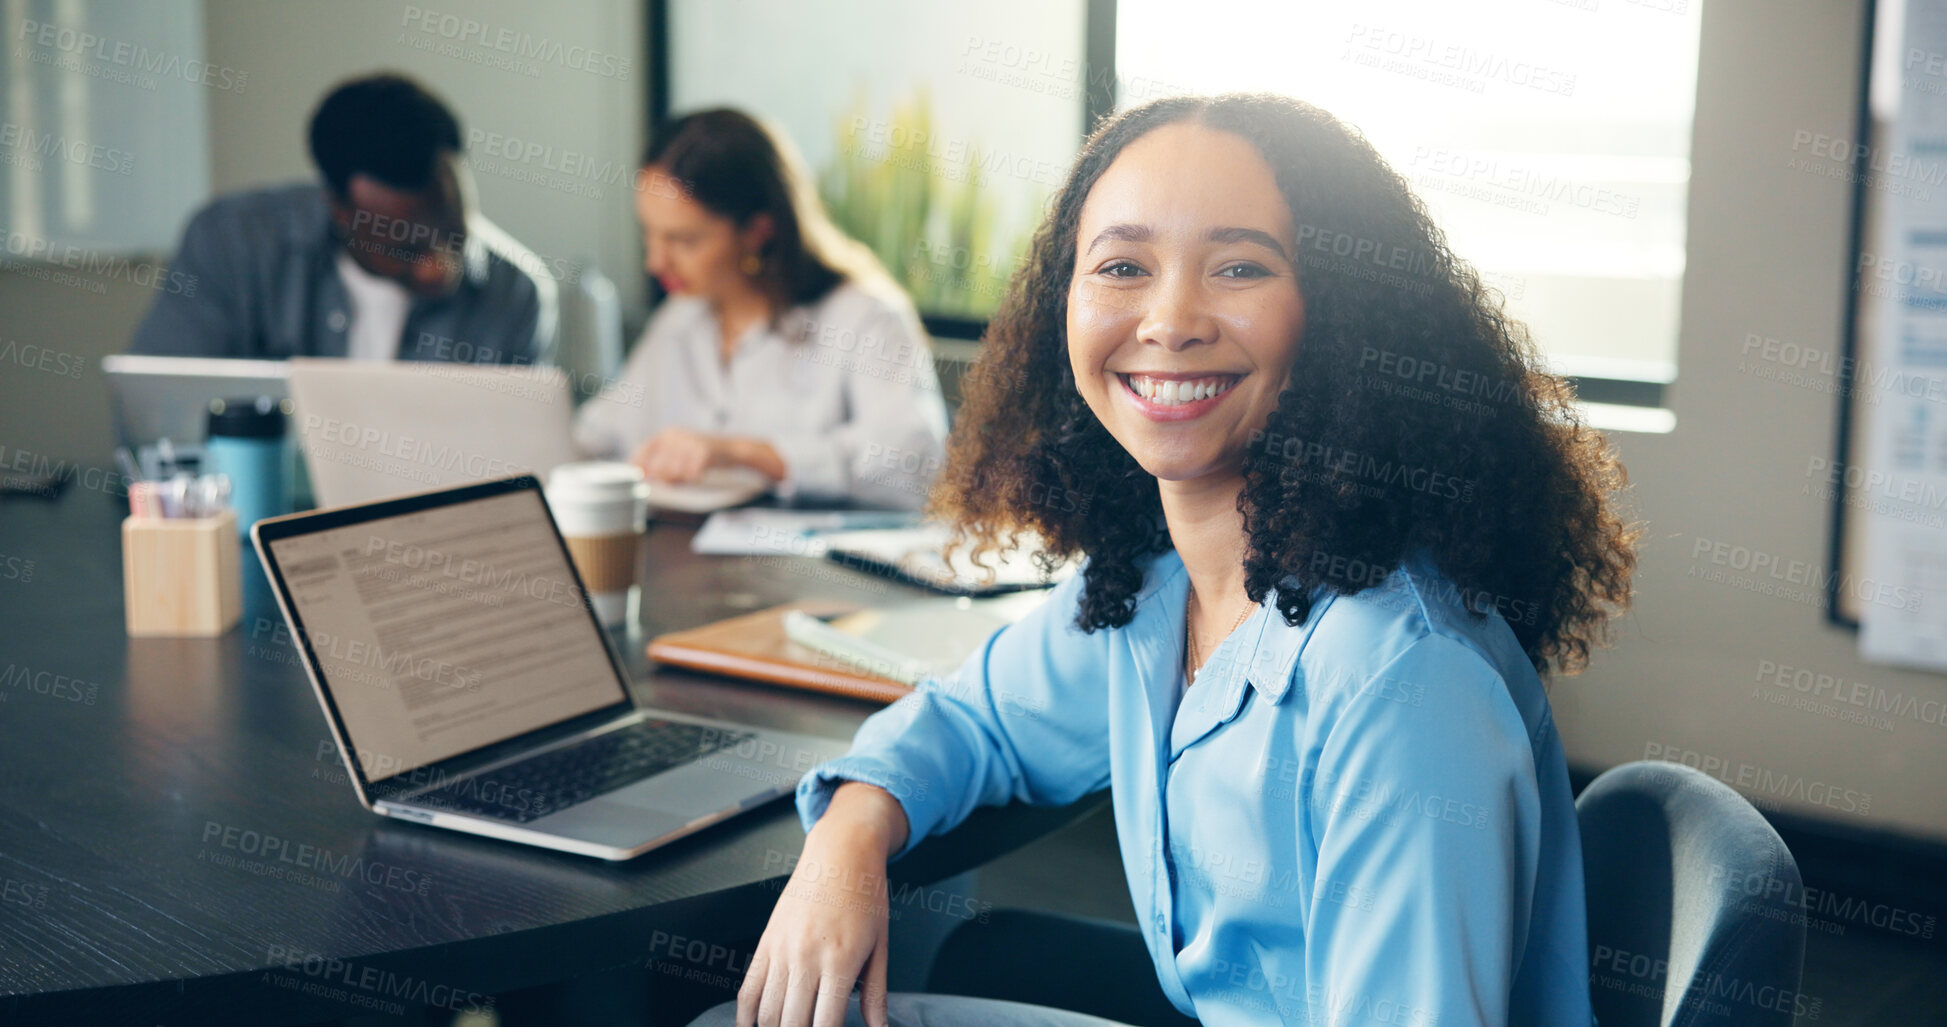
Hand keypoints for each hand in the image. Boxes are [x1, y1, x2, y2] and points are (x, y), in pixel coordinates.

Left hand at [630, 427, 722, 483]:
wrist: (730, 449)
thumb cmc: (701, 455)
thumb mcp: (679, 455)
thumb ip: (661, 464)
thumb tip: (644, 475)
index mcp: (667, 434)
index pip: (644, 448)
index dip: (638, 464)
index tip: (637, 476)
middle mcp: (676, 435)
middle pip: (658, 466)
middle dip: (665, 478)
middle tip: (676, 480)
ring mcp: (689, 442)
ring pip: (673, 472)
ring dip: (681, 479)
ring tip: (690, 475)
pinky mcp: (703, 452)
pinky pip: (691, 474)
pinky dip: (694, 478)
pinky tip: (699, 474)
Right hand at [738, 783, 908, 1026]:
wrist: (840, 853)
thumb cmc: (864, 896)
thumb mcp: (881, 946)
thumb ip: (876, 993)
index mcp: (840, 962)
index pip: (826, 1025)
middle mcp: (806, 959)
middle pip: (792, 1024)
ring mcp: (781, 951)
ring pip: (767, 1013)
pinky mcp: (766, 943)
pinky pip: (748, 990)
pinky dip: (745, 1016)